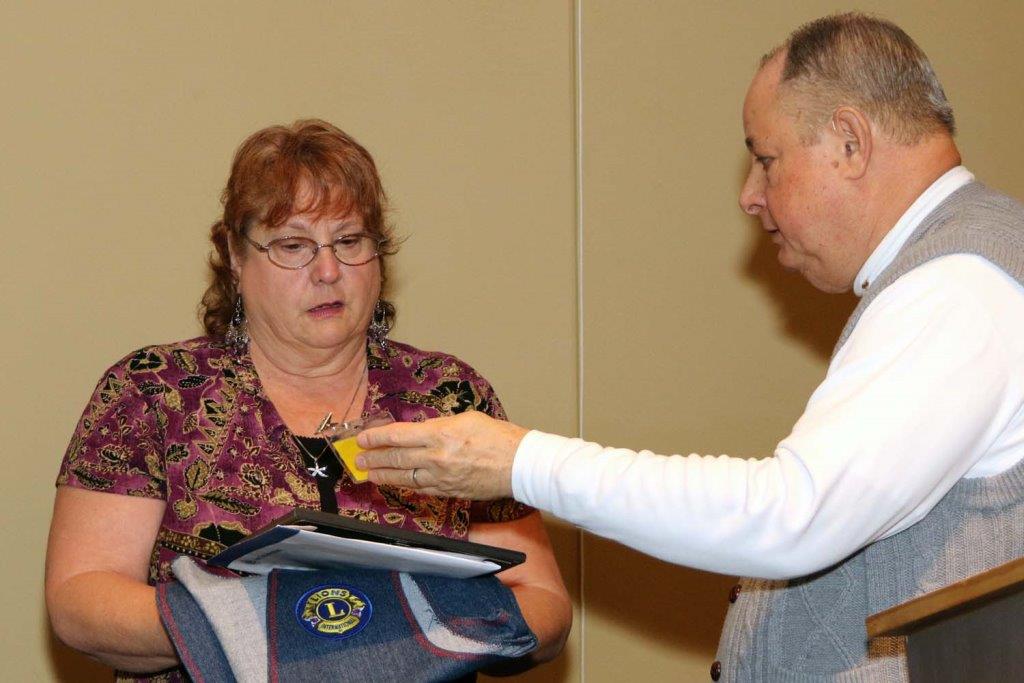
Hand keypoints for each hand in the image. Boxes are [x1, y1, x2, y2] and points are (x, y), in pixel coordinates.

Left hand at [356, 411, 527, 499]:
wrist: (519, 464)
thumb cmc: (499, 437)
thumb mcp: (466, 419)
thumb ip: (440, 426)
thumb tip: (422, 432)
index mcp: (440, 434)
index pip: (398, 435)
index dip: (376, 437)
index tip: (363, 438)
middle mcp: (436, 457)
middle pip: (396, 458)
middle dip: (374, 458)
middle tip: (359, 459)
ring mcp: (441, 478)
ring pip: (404, 477)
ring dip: (383, 476)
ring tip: (369, 474)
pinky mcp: (448, 492)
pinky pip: (420, 489)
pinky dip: (405, 486)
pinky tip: (397, 484)